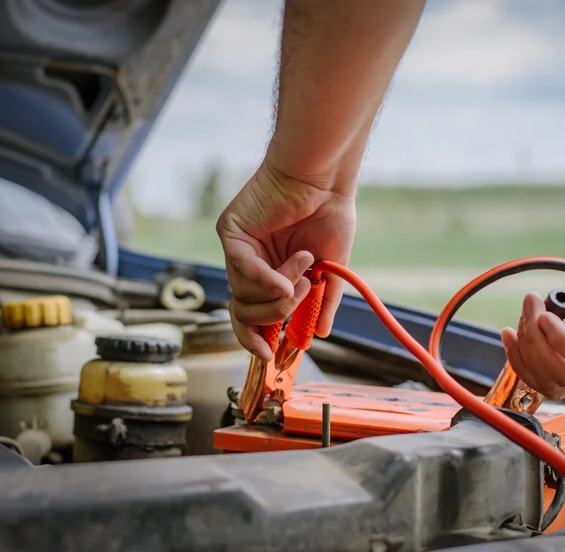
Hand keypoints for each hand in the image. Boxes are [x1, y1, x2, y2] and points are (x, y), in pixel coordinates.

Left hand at [216, 160, 355, 360]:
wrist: (325, 179)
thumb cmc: (330, 214)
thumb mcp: (332, 270)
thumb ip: (323, 302)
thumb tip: (319, 335)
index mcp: (271, 274)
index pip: (252, 315)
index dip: (257, 339)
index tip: (272, 357)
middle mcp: (250, 264)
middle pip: (243, 311)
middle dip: (273, 318)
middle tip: (301, 305)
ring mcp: (238, 249)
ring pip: (243, 294)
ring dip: (281, 292)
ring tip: (306, 272)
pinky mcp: (231, 231)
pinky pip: (241, 268)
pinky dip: (265, 280)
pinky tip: (287, 279)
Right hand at [500, 238, 564, 399]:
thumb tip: (549, 317)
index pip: (552, 380)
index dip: (522, 362)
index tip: (507, 333)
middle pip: (551, 383)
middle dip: (523, 352)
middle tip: (520, 315)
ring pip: (562, 375)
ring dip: (535, 342)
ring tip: (531, 307)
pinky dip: (556, 340)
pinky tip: (546, 317)